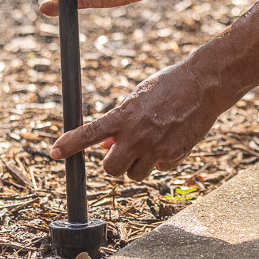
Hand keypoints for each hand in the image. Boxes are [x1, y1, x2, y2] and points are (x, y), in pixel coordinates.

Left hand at [50, 61, 225, 180]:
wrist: (204, 84)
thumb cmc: (168, 85)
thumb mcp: (138, 97)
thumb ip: (121, 121)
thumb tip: (108, 144)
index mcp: (125, 115)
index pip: (90, 133)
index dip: (70, 145)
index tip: (54, 153)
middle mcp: (138, 135)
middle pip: (111, 169)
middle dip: (113, 163)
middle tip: (120, 150)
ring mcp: (157, 149)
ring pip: (135, 174)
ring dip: (137, 164)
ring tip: (149, 143)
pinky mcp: (175, 156)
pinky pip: (159, 169)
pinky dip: (160, 161)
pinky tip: (169, 141)